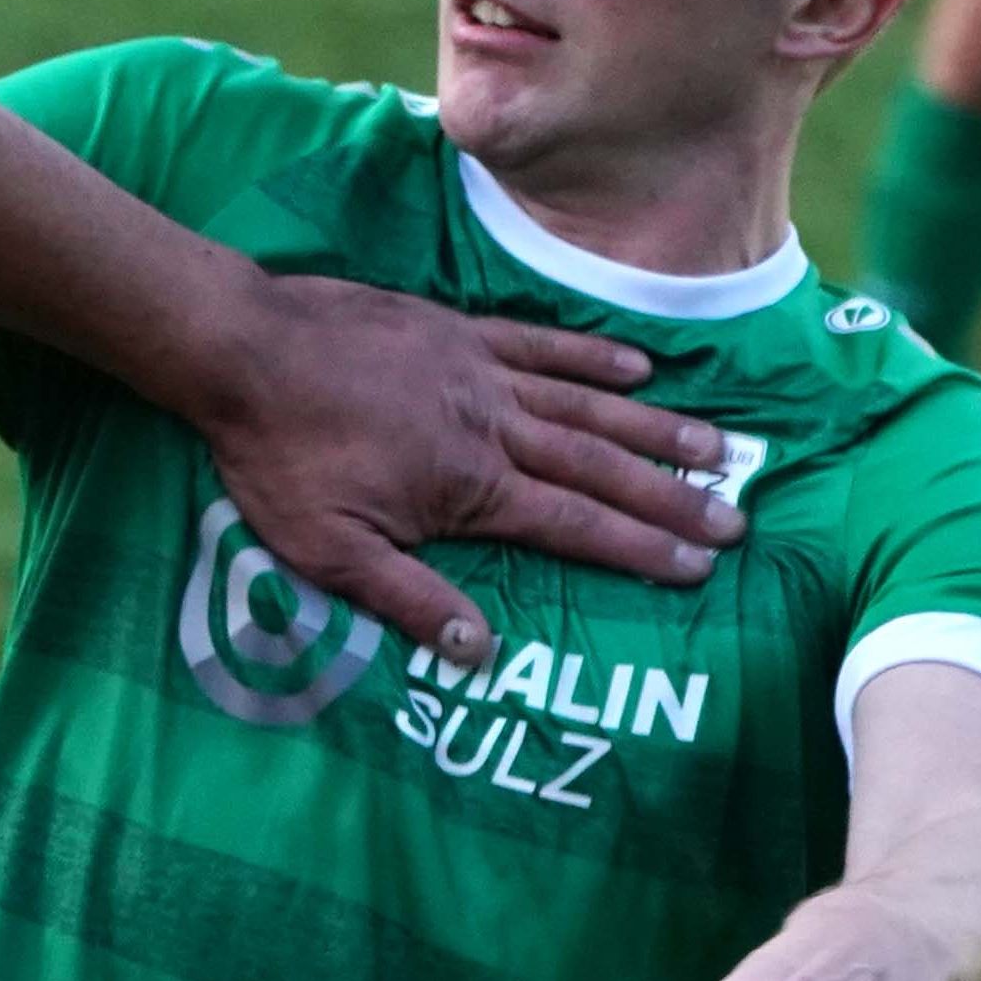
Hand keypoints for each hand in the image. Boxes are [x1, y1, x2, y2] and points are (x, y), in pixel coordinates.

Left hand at [200, 272, 739, 670]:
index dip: (639, 547)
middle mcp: (494, 426)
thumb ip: (409, 600)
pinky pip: (541, 343)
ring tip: (718, 446)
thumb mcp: (327, 552)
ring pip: (586, 404)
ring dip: (654, 428)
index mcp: (471, 487)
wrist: (244, 352)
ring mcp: (480, 371)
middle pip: (600, 466)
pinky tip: (637, 369)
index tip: (699, 565)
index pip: (575, 525)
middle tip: (737, 517)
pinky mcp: (458, 329)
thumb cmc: (278, 458)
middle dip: (671, 496)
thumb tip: (482, 650)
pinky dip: (592, 357)